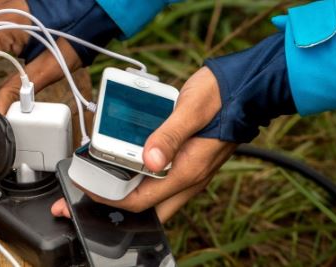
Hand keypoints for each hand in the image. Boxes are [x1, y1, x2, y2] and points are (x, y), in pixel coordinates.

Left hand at [51, 67, 237, 221]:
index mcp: (186, 171)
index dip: (108, 197)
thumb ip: (168, 135)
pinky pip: (158, 178)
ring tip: (101, 175)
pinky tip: (125, 157)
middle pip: (145, 206)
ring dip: (126, 189)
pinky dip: (139, 174)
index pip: (139, 201)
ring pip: (151, 194)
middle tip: (89, 189)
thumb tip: (148, 159)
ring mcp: (188, 171)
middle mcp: (188, 178)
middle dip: (114, 203)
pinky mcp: (187, 161)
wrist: (248, 87)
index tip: (87, 185)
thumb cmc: (222, 95)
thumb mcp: (191, 109)